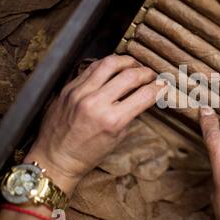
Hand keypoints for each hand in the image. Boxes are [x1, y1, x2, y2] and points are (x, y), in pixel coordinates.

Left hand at [25, 55, 165, 195]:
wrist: (55, 158)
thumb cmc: (89, 153)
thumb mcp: (118, 137)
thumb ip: (130, 113)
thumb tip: (143, 94)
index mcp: (112, 121)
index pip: (144, 95)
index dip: (159, 88)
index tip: (163, 86)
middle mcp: (96, 103)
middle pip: (130, 75)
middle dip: (146, 73)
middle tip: (151, 75)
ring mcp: (80, 92)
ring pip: (110, 63)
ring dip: (128, 62)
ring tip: (134, 66)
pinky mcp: (69, 88)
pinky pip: (92, 67)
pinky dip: (108, 65)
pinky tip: (114, 68)